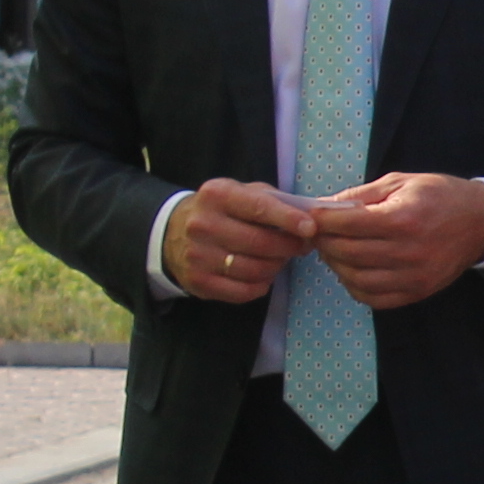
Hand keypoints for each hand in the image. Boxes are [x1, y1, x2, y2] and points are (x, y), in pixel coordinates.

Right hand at [162, 176, 314, 304]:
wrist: (173, 232)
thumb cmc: (222, 210)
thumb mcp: (241, 192)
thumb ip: (273, 200)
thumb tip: (310, 216)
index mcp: (217, 195)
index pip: (259, 208)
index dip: (289, 219)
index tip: (310, 228)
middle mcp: (203, 224)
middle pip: (261, 243)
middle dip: (290, 247)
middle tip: (302, 246)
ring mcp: (198, 255)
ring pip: (255, 270)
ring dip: (277, 267)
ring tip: (280, 259)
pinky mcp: (198, 281)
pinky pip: (243, 291)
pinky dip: (261, 285)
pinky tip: (263, 276)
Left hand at [303, 171, 483, 307]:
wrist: (482, 222)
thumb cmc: (440, 196)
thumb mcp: (401, 182)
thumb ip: (361, 195)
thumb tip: (324, 207)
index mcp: (403, 218)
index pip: (348, 223)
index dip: (322, 220)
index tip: (311, 216)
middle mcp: (408, 250)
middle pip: (348, 253)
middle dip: (326, 243)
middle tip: (320, 234)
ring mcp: (414, 275)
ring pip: (356, 279)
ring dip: (337, 266)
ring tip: (335, 253)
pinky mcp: (418, 291)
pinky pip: (374, 298)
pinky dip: (356, 287)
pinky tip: (354, 271)